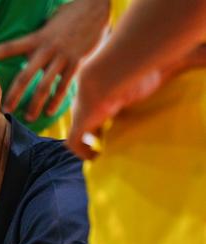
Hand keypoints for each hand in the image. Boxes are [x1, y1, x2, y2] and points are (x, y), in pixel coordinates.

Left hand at [0, 0, 108, 120]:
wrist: (97, 7)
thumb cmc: (69, 17)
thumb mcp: (48, 25)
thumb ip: (36, 41)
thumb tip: (25, 54)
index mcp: (37, 38)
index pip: (11, 47)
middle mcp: (47, 49)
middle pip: (26, 76)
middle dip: (14, 95)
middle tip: (5, 110)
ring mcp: (63, 56)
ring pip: (45, 86)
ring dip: (35, 104)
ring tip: (28, 117)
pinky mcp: (77, 62)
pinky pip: (65, 86)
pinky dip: (57, 100)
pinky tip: (50, 112)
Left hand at [67, 44, 205, 159]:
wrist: (110, 70)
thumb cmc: (140, 65)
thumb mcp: (167, 63)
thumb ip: (193, 60)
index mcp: (113, 84)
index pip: (109, 101)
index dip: (114, 113)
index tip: (126, 125)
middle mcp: (96, 98)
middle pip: (93, 115)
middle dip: (99, 128)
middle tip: (112, 144)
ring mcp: (84, 110)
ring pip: (82, 128)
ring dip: (90, 141)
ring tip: (104, 154)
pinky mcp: (79, 123)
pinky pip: (74, 142)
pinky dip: (82, 152)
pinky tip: (96, 158)